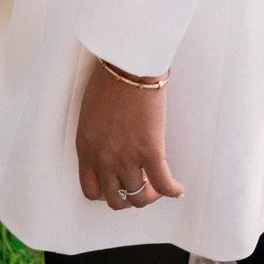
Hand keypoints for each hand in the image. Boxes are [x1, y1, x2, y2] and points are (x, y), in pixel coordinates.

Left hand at [75, 58, 183, 210]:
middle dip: (128, 198)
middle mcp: (104, 159)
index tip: (117, 186)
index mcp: (86, 148)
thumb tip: (110, 146)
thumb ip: (96, 136)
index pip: (91, 190)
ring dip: (150, 195)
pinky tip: (178, 189)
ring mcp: (127, 158)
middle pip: (115, 199)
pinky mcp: (150, 151)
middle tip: (139, 187)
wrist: (128, 64)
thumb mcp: (90, 113)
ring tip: (158, 186)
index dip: (106, 193)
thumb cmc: (108, 78)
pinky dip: (172, 191)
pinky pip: (163, 184)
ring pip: (139, 197)